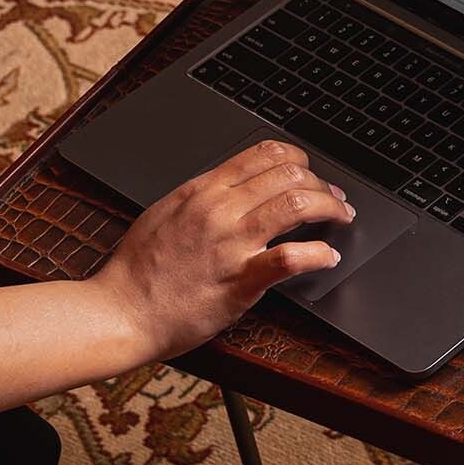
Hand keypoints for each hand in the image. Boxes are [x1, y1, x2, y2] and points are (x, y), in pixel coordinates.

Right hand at [92, 138, 356, 361]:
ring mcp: (232, 244)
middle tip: (336, 199)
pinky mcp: (241, 281)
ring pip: (297, 205)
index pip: (264, 154)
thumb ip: (204, 195)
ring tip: (342, 218)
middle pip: (289, 175)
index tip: (311, 174)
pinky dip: (319, 255)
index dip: (300, 160)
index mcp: (204, 190)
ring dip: (331, 208)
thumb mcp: (167, 211)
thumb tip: (236, 185)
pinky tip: (329, 257)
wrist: (121, 311)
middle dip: (323, 184)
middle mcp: (220, 209)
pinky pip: (290, 258)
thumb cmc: (140, 269)